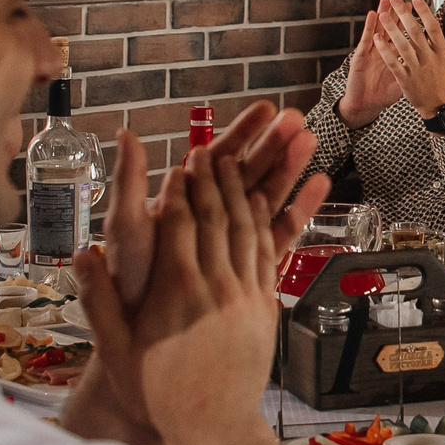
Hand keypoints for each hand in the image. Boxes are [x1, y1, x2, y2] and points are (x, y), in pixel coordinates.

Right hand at [76, 148, 284, 444]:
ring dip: (241, 193)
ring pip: (246, 230)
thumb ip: (100, 299)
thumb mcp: (117, 350)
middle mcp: (214, 285)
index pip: (180, 223)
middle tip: (208, 152)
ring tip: (236, 166)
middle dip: (212, 180)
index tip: (179, 165)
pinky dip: (263, 224)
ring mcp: (244, 295)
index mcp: (176, 290)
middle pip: (216, 217)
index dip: (181, 190)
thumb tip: (82, 255)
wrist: (214, 428)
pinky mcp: (265, 308)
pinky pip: (266, 254)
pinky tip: (261, 206)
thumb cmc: (158, 393)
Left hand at [103, 105, 329, 307]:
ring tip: (310, 143)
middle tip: (297, 120)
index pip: (217, 157)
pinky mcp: (250, 266)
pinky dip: (299, 210)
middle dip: (273, 144)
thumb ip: (130, 182)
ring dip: (289, 170)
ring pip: (266, 197)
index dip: (242, 132)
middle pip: (248, 173)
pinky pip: (278, 233)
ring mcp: (232, 241)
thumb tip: (127, 134)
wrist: (143, 335)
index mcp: (185, 200)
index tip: (265, 109)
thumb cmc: (131, 282)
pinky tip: (318, 187)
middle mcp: (211, 217)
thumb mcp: (126, 227)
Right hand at [334, 8, 405, 128]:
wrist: (366, 105)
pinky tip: (373, 15)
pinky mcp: (360, 58)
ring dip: (382, 14)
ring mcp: (371, 52)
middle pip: (390, 27)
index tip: (416, 4)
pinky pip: (366, 41)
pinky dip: (370, 28)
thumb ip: (417, 67)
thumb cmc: (384, 92)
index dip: (409, 19)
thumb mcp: (404, 79)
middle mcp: (382, 49)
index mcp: (394, 53)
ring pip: (377, 29)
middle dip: (396, 11)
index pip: (403, 32)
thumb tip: (434, 60)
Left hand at [377, 0, 444, 119]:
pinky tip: (376, 38)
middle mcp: (429, 59)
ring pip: (402, 47)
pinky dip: (385, 51)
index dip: (424, 13)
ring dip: (392, 30)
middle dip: (404, 15)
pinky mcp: (405, 80)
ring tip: (382, 15)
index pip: (433, 28)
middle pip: (415, 34)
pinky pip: (393, 63)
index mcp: (442, 52)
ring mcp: (416, 70)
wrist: (440, 106)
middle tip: (394, 0)